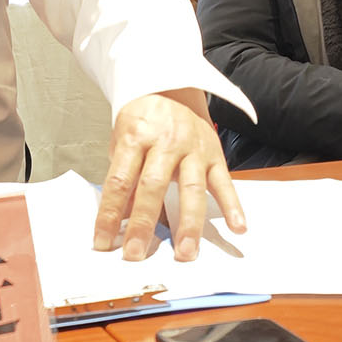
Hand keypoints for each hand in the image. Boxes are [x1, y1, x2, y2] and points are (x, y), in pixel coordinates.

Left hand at [94, 89, 245, 262]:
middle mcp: (165, 142)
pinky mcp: (215, 154)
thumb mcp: (123, 143)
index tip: (103, 243)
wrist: (170, 87)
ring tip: (185, 253)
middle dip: (144, 224)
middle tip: (136, 255)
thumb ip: (124, 180)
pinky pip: (225, 181)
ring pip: (192, 188)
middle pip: (153, 187)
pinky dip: (234, 205)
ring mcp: (193, 148)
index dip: (110, 214)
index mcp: (136, 137)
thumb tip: (121, 222)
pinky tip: (238, 227)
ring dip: (189, 223)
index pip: (119, 181)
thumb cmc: (142, 122)